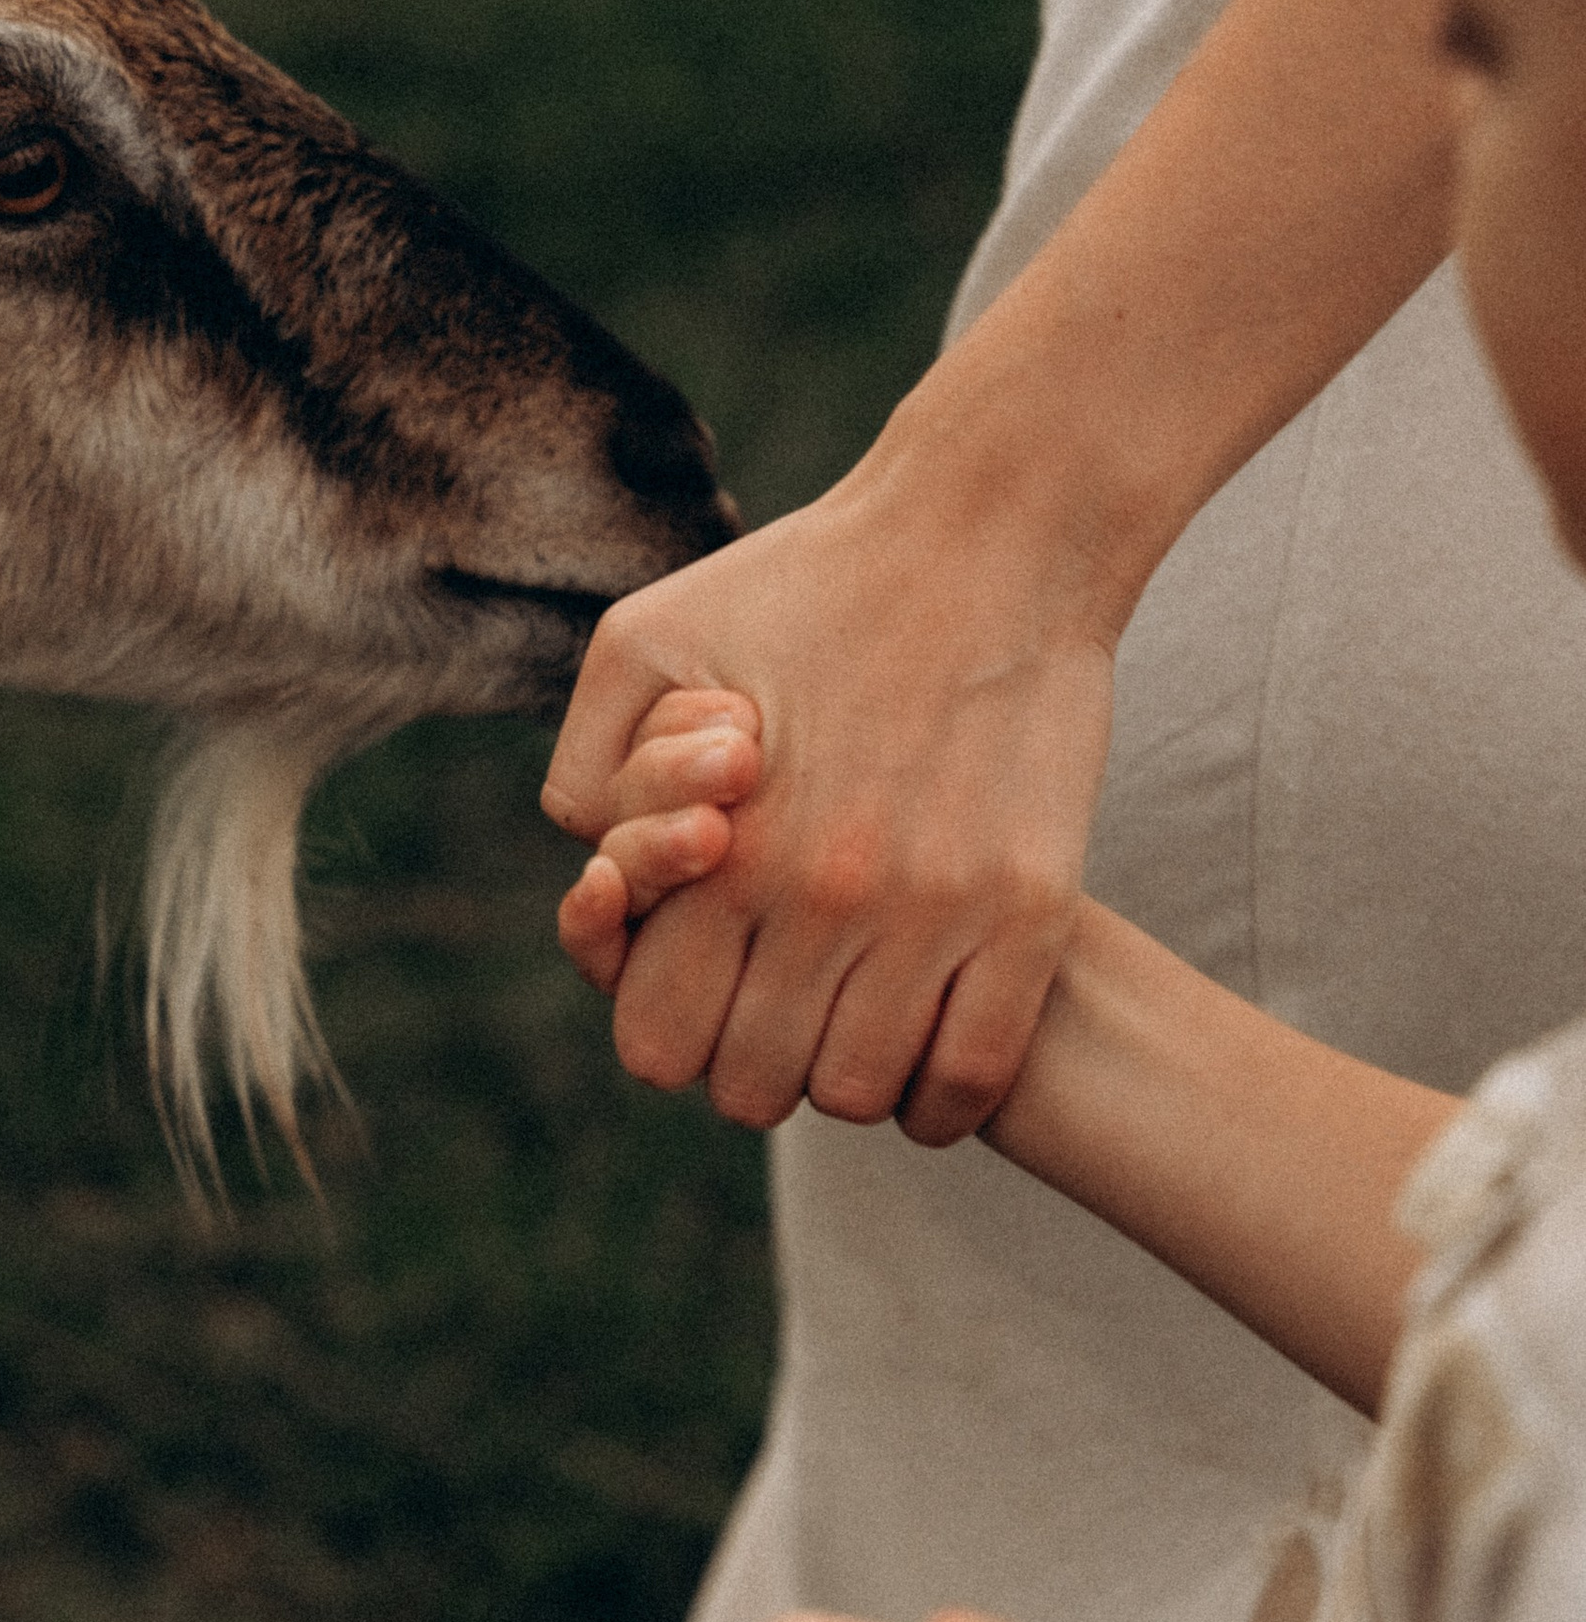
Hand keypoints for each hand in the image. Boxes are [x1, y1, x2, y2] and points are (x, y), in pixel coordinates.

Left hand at [542, 449, 1115, 1142]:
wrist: (990, 530)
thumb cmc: (805, 583)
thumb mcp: (641, 644)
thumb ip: (589, 773)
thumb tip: (602, 883)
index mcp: (722, 847)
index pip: (659, 1042)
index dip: (672, 1025)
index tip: (704, 982)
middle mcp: (824, 894)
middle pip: (755, 1087)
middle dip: (751, 1059)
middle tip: (779, 1000)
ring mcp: (935, 908)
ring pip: (860, 1091)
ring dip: (848, 1071)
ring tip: (853, 1011)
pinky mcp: (1032, 904)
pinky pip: (974, 1074)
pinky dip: (944, 1091)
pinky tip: (931, 1045)